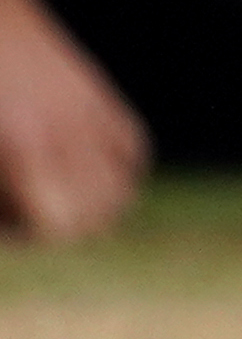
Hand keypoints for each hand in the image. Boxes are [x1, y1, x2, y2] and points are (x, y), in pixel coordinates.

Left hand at [0, 0, 145, 243]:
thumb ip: (3, 182)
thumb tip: (12, 216)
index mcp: (21, 145)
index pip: (53, 224)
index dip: (28, 236)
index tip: (9, 222)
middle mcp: (63, 133)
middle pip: (92, 217)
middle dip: (60, 228)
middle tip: (28, 212)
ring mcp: (90, 116)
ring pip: (122, 193)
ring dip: (95, 207)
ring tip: (60, 197)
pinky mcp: (102, 102)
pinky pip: (132, 155)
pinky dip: (118, 174)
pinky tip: (85, 172)